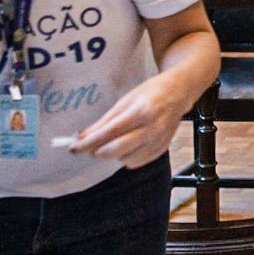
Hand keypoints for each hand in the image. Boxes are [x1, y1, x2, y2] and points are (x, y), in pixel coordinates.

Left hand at [71, 74, 187, 167]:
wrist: (179, 92)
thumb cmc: (150, 92)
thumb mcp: (125, 100)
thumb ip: (104, 121)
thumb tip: (82, 137)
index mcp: (141, 111)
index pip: (109, 132)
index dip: (89, 142)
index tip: (74, 148)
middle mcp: (152, 127)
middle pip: (117, 149)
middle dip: (98, 152)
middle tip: (90, 149)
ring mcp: (159, 140)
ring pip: (126, 159)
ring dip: (114, 155)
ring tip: (114, 142)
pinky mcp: (162, 148)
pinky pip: (137, 162)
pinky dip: (127, 158)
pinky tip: (127, 146)